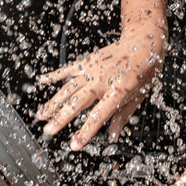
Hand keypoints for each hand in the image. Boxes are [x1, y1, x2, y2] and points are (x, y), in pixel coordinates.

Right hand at [37, 35, 163, 149]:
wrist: (143, 42)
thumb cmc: (144, 69)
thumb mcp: (138, 96)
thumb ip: (122, 117)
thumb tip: (113, 137)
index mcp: (118, 91)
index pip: (99, 115)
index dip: (86, 131)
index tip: (75, 144)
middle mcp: (103, 80)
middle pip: (78, 102)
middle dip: (62, 118)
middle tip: (49, 131)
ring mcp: (93, 70)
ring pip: (69, 88)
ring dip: (54, 102)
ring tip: (42, 115)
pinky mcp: (88, 61)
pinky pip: (68, 69)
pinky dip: (55, 74)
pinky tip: (42, 81)